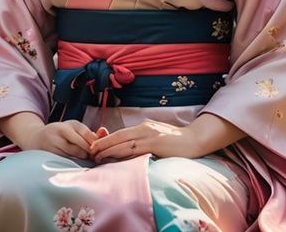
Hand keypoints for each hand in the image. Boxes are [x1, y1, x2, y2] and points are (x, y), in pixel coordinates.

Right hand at [25, 119, 100, 160]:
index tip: (99, 151)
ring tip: (84, 160)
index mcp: (71, 123)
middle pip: (79, 144)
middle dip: (87, 153)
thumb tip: (105, 132)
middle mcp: (61, 130)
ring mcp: (53, 140)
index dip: (94, 143)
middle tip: (92, 158)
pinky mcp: (47, 151)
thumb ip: (89, 134)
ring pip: (71, 153)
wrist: (36, 138)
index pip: (86, 133)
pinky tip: (73, 163)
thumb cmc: (62, 135)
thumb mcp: (74, 130)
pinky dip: (70, 162)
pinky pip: (63, 159)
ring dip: (79, 158)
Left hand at [88, 119, 202, 161]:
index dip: (107, 139)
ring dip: (108, 149)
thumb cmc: (177, 141)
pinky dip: (122, 153)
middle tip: (90, 151)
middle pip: (119, 136)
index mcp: (145, 126)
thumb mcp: (158, 136)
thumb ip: (144, 140)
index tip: (95, 146)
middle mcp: (145, 128)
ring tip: (96, 156)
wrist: (195, 139)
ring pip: (124, 142)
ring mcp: (150, 135)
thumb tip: (130, 148)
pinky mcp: (155, 144)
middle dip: (103, 143)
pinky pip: (135, 149)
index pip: (121, 133)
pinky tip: (114, 158)